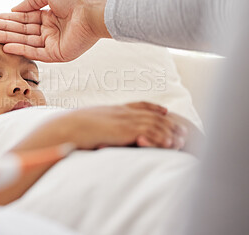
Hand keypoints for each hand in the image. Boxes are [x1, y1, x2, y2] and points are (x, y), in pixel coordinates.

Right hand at [0, 0, 114, 61]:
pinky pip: (36, 52)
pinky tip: (6, 46)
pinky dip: (21, 50)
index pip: (23, 19)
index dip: (7, 19)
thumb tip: (13, 9)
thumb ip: (30, 1)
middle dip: (3, 29)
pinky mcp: (58, 54)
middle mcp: (50, 30)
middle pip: (21, 31)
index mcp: (49, 15)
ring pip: (26, 41)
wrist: (92, 7)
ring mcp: (53, 43)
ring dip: (7, 39)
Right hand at [61, 102, 187, 149]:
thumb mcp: (88, 123)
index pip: (138, 105)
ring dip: (169, 132)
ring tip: (181, 140)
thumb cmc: (73, 128)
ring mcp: (125, 120)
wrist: (67, 127)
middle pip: (152, 115)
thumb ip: (99, 125)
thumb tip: (97, 130)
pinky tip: (170, 144)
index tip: (164, 110)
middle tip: (183, 129)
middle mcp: (122, 112)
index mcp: (114, 109)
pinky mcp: (125, 130)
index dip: (153, 108)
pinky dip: (162, 138)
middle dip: (169, 122)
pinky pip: (149, 133)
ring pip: (154, 124)